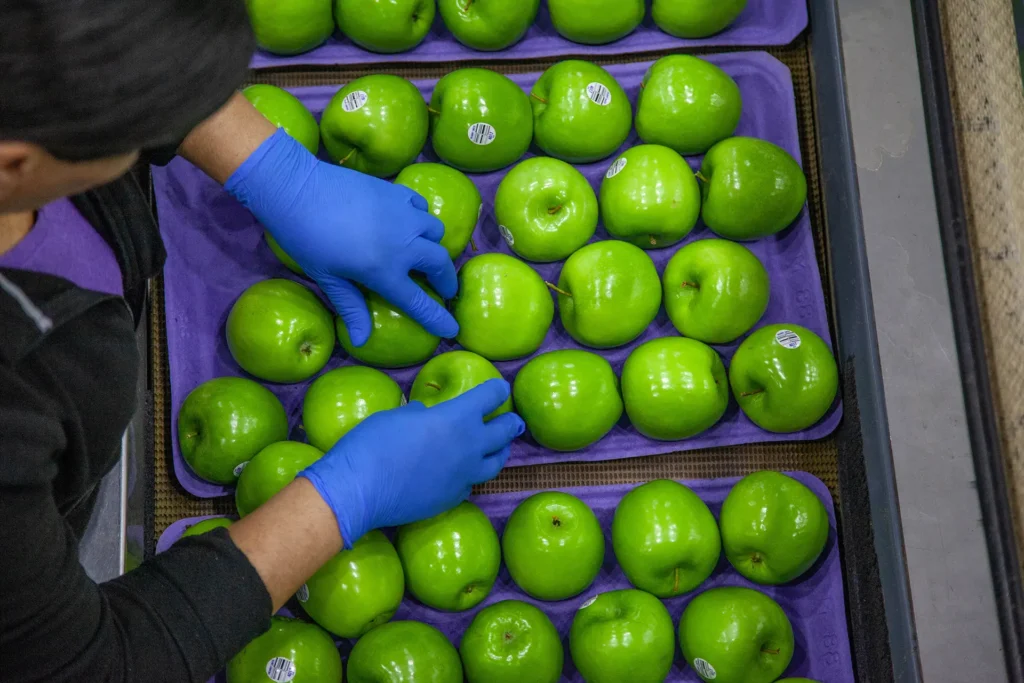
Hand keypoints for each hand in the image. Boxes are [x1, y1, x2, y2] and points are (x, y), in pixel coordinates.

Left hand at [224, 128, 457, 344]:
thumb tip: (361, 340)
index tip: (452, 329)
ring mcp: (404, 214)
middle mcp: (403, 243)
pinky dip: (421, 217)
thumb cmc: (306, 238)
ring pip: (436, 231)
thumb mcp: (327, 277)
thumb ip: (350, 306)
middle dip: (445, 279)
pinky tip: (407, 221)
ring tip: (422, 251)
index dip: (437, 318)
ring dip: (434, 245)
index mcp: (384, 271)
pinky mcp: (397, 192)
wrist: (296, 189)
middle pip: (439, 263)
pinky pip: (422, 207)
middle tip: (442, 287)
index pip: (419, 302)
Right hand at [299, 379, 523, 547]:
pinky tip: (465, 474)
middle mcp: (469, 446)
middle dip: (510, 422)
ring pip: (496, 463)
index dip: (496, 389)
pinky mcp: (453, 498)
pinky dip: (472, 476)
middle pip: (504, 431)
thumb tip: (423, 414)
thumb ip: (417, 415)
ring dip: (500, 452)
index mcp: (457, 417)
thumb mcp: (395, 417)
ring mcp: (464, 476)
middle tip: (513, 420)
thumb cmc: (373, 443)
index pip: (490, 396)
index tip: (498, 387)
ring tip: (500, 448)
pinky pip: (471, 484)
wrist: (360, 489)